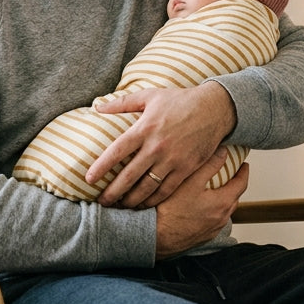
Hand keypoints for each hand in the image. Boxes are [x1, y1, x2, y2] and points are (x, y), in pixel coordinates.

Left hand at [88, 81, 235, 208]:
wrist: (215, 109)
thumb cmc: (180, 100)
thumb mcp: (150, 95)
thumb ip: (122, 102)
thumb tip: (98, 107)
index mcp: (145, 128)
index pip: (117, 151)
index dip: (101, 167)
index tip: (89, 179)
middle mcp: (157, 146)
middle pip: (129, 176)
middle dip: (113, 192)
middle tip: (101, 202)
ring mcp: (172, 159)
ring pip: (147, 187)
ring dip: (132, 200)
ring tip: (120, 208)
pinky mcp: (186, 168)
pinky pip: (166, 190)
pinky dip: (153, 201)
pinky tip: (144, 206)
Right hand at [155, 147, 248, 258]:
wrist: (156, 236)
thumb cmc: (171, 210)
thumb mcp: (191, 181)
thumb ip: (209, 165)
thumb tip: (223, 152)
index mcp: (223, 202)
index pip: (241, 184)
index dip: (243, 172)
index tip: (243, 165)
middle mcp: (222, 218)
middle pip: (234, 197)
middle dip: (234, 184)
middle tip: (229, 173)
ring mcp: (213, 229)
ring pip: (224, 210)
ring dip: (223, 198)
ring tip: (214, 188)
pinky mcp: (204, 236)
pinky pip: (214, 220)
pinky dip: (213, 210)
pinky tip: (200, 206)